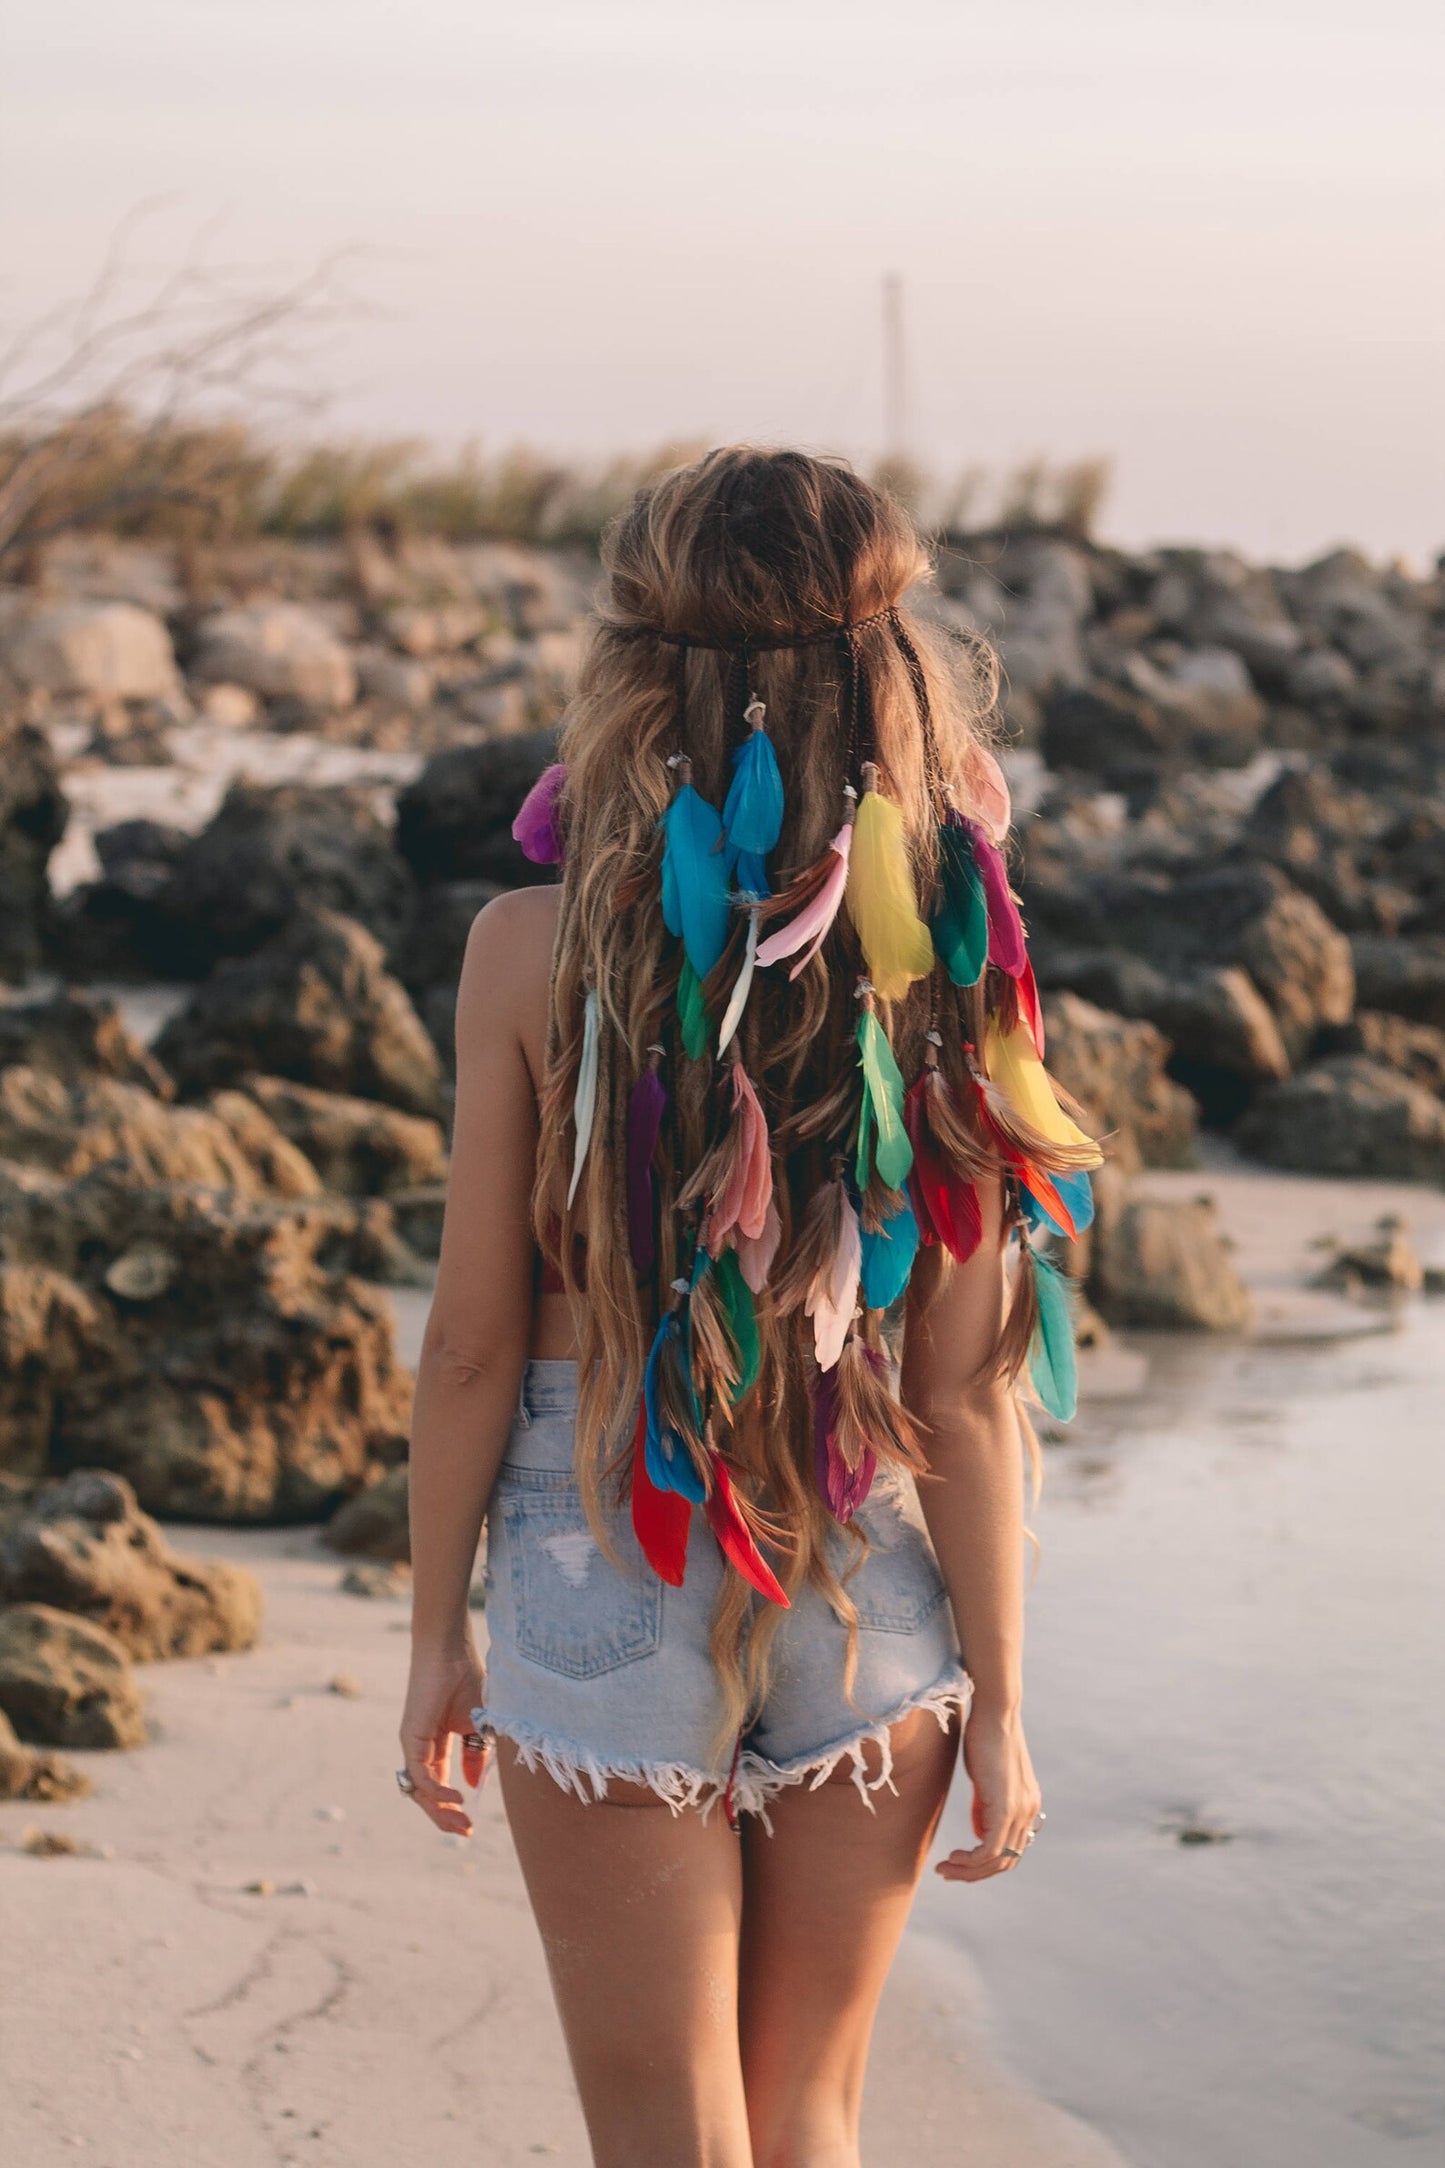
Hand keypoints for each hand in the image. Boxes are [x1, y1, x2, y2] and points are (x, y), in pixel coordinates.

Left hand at [398, 1642, 489, 1836]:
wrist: (450, 1648)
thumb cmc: (466, 1676)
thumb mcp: (479, 1725)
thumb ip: (476, 1755)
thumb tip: (473, 1786)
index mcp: (437, 1744)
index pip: (439, 1784)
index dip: (453, 1807)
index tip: (471, 1824)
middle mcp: (421, 1747)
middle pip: (427, 1794)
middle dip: (445, 1817)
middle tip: (466, 1832)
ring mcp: (413, 1744)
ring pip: (420, 1791)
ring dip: (440, 1811)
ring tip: (461, 1822)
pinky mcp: (410, 1738)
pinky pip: (419, 1776)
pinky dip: (437, 1791)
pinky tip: (456, 1798)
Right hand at [935, 1703, 1041, 1883]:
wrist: (996, 1712)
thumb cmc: (985, 1737)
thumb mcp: (985, 1778)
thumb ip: (985, 1806)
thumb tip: (979, 1833)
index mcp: (1027, 1805)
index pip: (1011, 1849)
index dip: (985, 1863)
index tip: (957, 1862)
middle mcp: (1029, 1812)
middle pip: (1006, 1862)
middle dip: (974, 1874)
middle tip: (947, 1871)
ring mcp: (1021, 1811)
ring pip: (998, 1860)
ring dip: (969, 1871)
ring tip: (945, 1868)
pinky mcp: (1007, 1807)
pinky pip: (990, 1850)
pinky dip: (970, 1861)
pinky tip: (953, 1857)